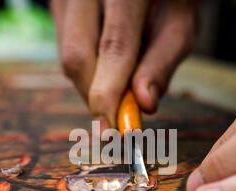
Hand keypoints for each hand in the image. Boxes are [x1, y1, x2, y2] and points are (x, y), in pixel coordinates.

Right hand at [51, 0, 195, 126]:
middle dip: (97, 97)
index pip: (114, 47)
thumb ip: (161, 64)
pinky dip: (87, 69)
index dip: (110, 94)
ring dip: (92, 84)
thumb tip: (144, 106)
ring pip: (68, 57)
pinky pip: (64, 49)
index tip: (111, 132)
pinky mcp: (57, 5)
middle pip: (78, 56)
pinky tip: (105, 63)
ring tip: (120, 77)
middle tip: (117, 120)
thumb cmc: (167, 0)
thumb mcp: (178, 26)